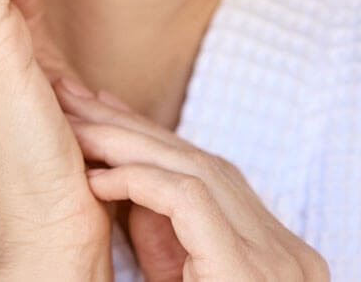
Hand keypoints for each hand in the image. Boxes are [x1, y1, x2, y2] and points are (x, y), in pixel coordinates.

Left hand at [54, 80, 330, 281]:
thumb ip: (167, 244)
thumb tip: (112, 186)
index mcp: (273, 256)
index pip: (207, 175)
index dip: (149, 140)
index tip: (101, 113)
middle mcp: (285, 250)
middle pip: (202, 163)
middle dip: (133, 126)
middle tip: (78, 96)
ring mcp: (277, 261)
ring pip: (195, 170)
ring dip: (126, 144)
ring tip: (75, 126)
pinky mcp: (251, 272)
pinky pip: (189, 201)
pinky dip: (139, 182)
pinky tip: (96, 178)